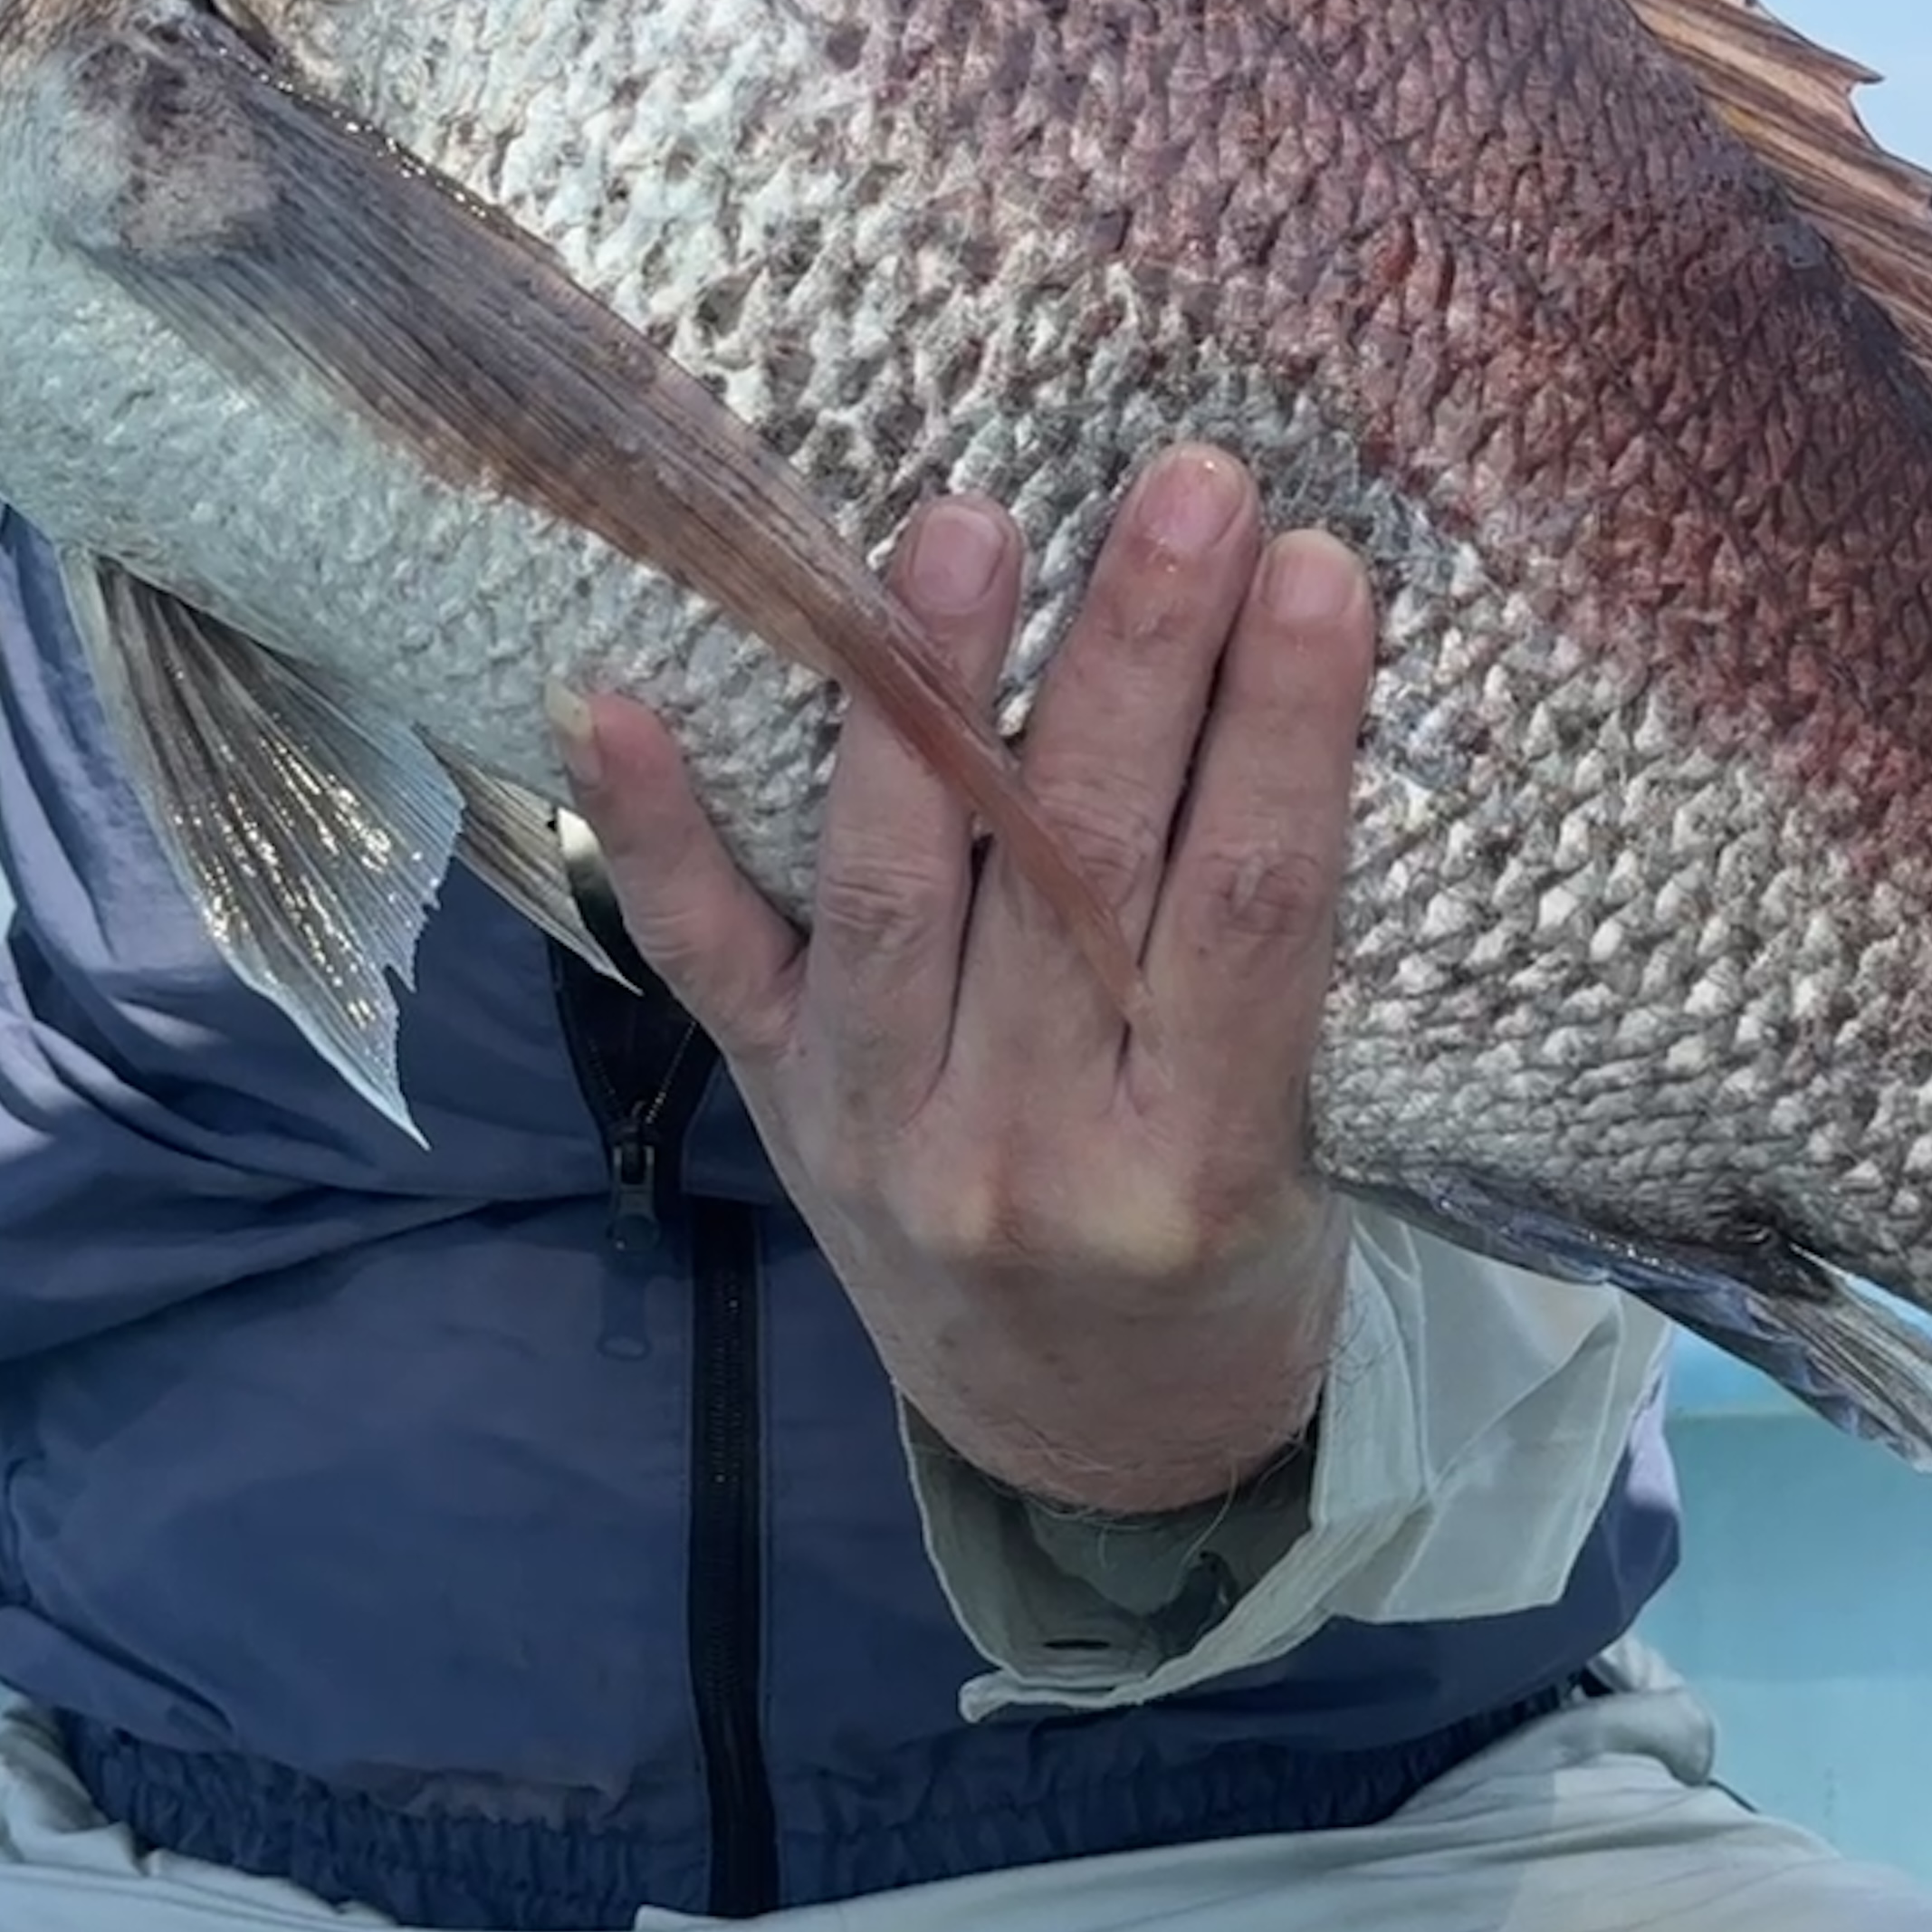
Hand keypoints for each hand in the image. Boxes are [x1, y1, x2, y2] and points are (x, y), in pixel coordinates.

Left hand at [561, 444, 1369, 1514]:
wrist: (1089, 1447)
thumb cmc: (1231, 1254)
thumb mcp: (1313, 1145)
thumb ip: (1279, 959)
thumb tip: (1303, 675)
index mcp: (1199, 1167)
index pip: (1251, 914)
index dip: (1287, 734)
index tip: (1320, 567)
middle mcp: (1027, 1156)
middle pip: (1081, 871)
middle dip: (1138, 659)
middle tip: (1184, 484)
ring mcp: (879, 1127)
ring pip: (895, 886)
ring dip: (922, 694)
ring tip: (963, 526)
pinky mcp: (777, 1106)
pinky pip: (706, 958)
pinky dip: (654, 831)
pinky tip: (611, 699)